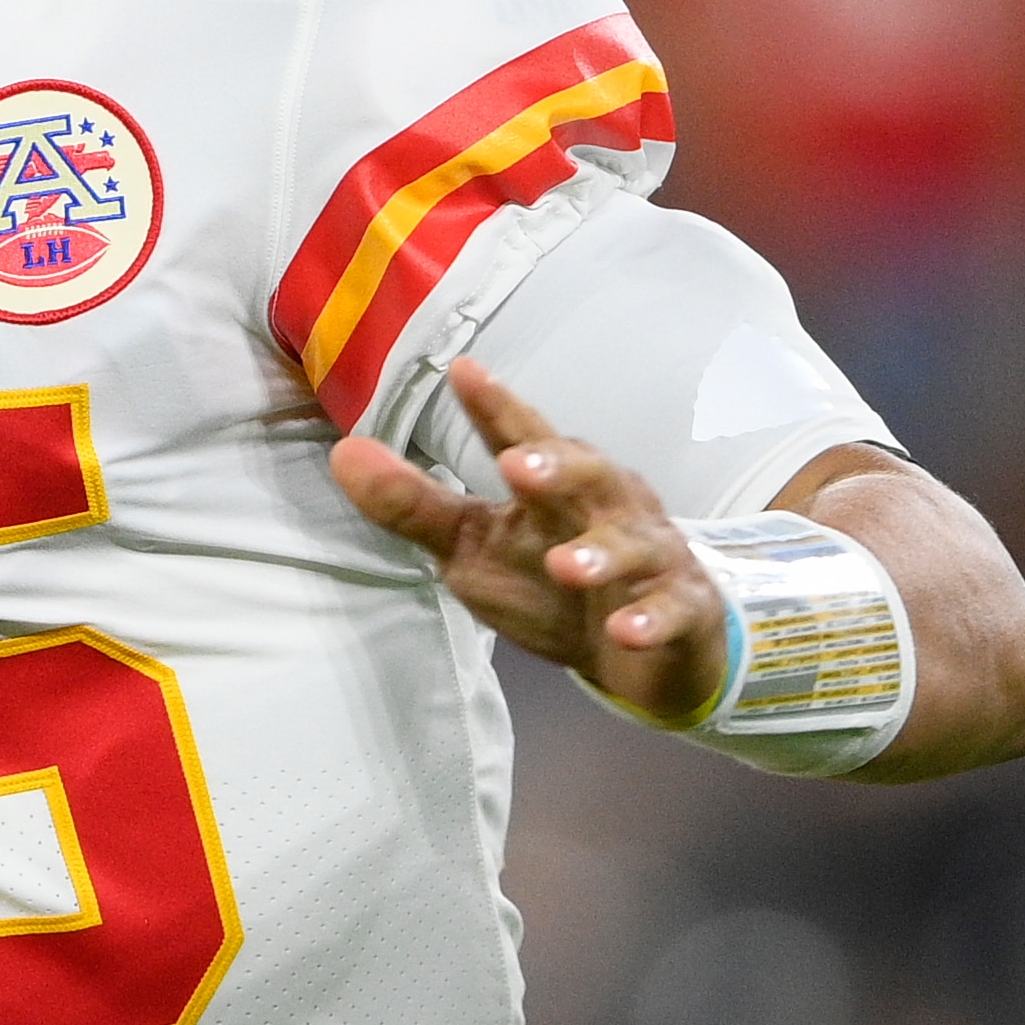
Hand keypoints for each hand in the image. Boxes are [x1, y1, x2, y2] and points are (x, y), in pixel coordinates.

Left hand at [331, 358, 725, 724]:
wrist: (643, 652)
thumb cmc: (550, 581)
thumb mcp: (474, 546)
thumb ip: (414, 505)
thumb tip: (342, 453)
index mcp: (556, 484)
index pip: (523, 437)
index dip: (495, 406)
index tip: (462, 372)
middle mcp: (609, 506)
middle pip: (589, 473)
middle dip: (556, 466)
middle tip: (515, 467)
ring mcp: (651, 557)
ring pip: (633, 544)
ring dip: (600, 553)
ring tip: (565, 565)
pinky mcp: (682, 610)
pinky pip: (672, 611)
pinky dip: (651, 620)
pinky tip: (625, 631)